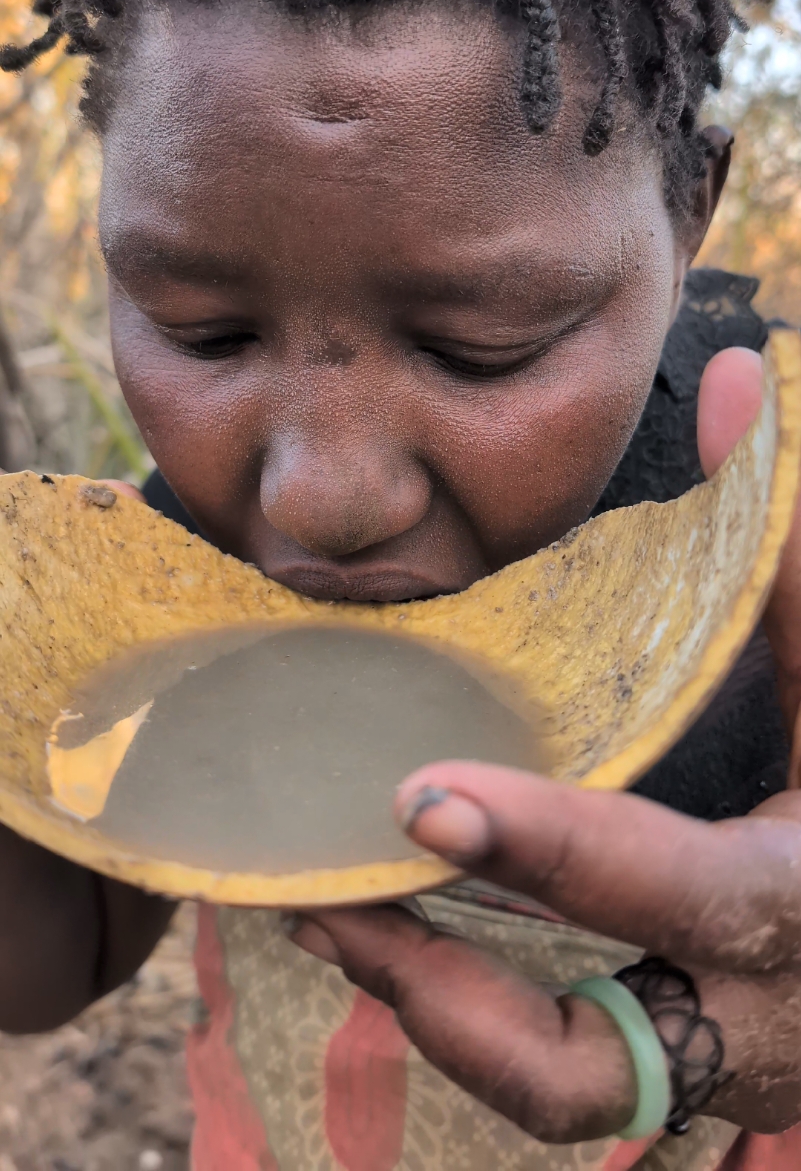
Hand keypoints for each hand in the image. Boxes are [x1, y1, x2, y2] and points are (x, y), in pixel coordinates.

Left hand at [285, 346, 800, 1143]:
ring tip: (324, 920)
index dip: (554, 851)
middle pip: (575, 1065)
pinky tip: (390, 933)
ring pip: (547, 1090)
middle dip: (438, 992)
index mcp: (798, 897)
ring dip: (427, 1010)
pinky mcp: (684, 1073)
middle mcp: (754, 1014)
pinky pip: (553, 1069)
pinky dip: (462, 1010)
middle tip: (328, 903)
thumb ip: (782, 555)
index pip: (675, 888)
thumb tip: (742, 378)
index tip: (422, 800)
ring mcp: (714, 1065)